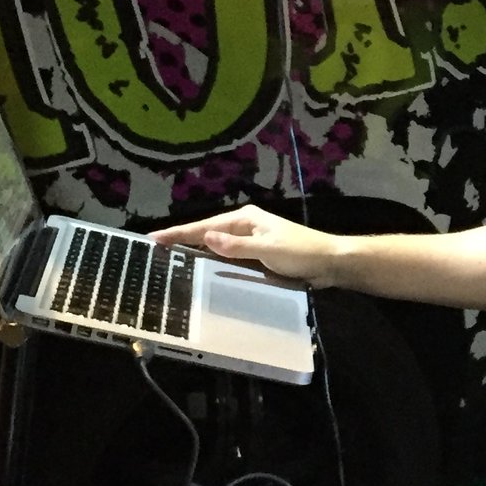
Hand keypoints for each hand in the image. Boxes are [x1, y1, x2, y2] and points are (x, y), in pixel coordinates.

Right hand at [150, 207, 341, 286]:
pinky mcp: (256, 254)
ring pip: (216, 244)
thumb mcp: (268, 250)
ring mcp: (250, 240)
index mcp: (246, 219)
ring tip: (169, 256)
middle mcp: (245, 226)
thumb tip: (206, 237)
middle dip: (182, 238)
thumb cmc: (302, 253)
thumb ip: (237, 246)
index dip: (179, 233)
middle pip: (207, 233)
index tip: (155, 238)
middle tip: (154, 247)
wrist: (330, 262)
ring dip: (195, 249)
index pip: (205, 226)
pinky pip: (227, 255)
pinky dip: (212, 258)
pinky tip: (201, 265)